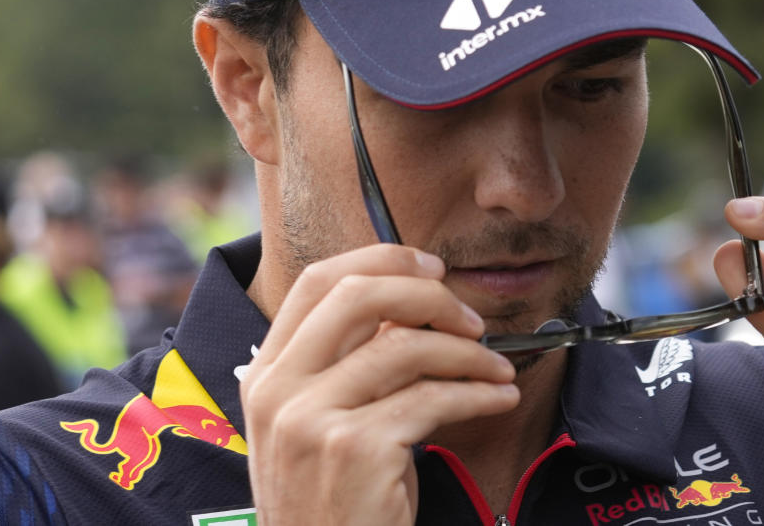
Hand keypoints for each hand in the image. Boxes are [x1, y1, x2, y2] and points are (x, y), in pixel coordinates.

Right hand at [239, 245, 519, 524]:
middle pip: (359, 295)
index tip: (431, 267)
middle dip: (429, 294)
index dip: (382, 261)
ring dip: (469, 353)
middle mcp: (278, 390)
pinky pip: (433, 398)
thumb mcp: (319, 426)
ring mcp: (310, 419)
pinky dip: (479, 392)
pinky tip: (498, 398)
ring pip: (406, 345)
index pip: (319, 282)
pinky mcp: (354, 450)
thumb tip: (415, 305)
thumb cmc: (334, 504)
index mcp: (266, 374)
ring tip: (497, 369)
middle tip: (470, 318)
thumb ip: (347, 366)